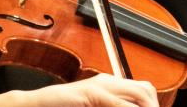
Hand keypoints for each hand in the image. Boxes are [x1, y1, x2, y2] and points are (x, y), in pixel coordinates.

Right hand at [20, 73, 157, 106]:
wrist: (33, 106)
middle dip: (153, 106)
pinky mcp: (89, 93)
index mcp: (108, 86)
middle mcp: (107, 82)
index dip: (152, 104)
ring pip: (137, 93)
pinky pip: (115, 102)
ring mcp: (99, 86)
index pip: (143, 90)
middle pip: (145, 89)